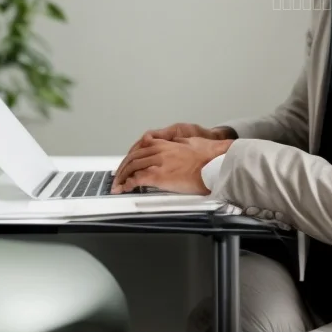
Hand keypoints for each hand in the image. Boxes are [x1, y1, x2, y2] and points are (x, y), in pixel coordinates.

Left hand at [113, 122, 232, 184]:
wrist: (214, 164)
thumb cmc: (208, 156)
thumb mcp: (192, 142)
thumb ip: (180, 143)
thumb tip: (177, 145)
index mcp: (167, 144)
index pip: (143, 147)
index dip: (132, 156)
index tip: (128, 163)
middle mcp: (160, 151)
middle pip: (134, 157)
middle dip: (123, 168)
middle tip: (118, 177)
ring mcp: (159, 163)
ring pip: (133, 167)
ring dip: (122, 177)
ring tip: (118, 185)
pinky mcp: (159, 176)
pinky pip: (137, 179)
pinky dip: (128, 184)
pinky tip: (125, 188)